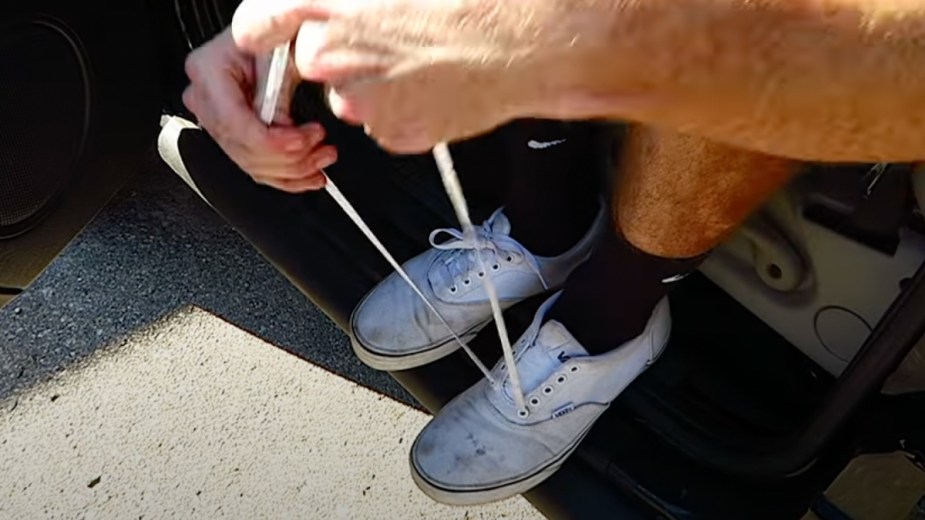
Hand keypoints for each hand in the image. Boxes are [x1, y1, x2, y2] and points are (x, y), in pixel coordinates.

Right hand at [183, 28, 337, 191]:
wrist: (269, 35)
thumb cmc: (272, 37)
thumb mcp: (278, 55)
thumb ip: (278, 93)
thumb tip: (283, 130)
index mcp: (207, 71)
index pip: (235, 125)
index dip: (272, 143)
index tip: (304, 141)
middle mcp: (204, 98)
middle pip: (242, 150)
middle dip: (289, 158)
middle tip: (321, 148)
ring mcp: (215, 119)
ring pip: (251, 164)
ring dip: (293, 170)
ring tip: (323, 158)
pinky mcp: (232, 133)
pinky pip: (255, 166)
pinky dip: (286, 176)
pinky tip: (309, 175)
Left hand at [231, 0, 586, 152]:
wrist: (521, 45)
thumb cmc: (468, 4)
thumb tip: (331, 7)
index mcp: (323, 5)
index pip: (258, 24)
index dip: (269, 31)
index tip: (271, 37)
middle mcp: (332, 55)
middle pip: (312, 63)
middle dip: (340, 57)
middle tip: (387, 43)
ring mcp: (360, 102)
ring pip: (348, 97)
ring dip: (373, 85)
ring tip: (421, 62)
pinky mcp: (389, 135)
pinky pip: (381, 123)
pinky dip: (400, 109)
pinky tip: (433, 86)